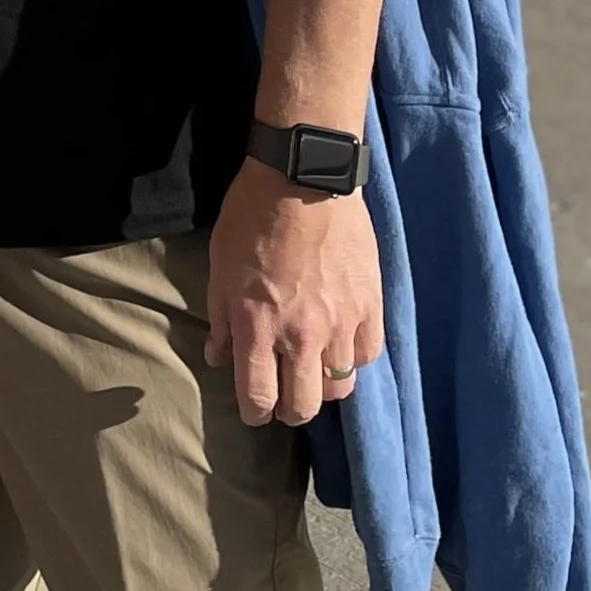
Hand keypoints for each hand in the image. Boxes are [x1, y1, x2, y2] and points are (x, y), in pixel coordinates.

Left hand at [205, 156, 382, 426]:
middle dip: (289, 409)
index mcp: (258, 326)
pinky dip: (353, 356)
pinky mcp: (371, 306)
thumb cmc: (251, 215)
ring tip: (313, 366)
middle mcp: (302, 335)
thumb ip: (221, 318)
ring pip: (339, 387)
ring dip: (322, 383)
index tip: (254, 409)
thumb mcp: (220, 265)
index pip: (259, 399)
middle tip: (284, 393)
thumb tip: (220, 357)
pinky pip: (367, 356)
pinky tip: (340, 342)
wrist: (304, 176)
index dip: (254, 414)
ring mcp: (342, 323)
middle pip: (304, 407)